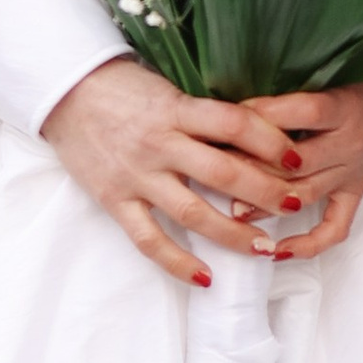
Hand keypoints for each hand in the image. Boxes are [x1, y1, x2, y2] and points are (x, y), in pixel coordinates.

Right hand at [40, 58, 298, 286]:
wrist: (64, 90)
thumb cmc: (122, 84)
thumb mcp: (166, 85)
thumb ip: (202, 111)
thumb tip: (253, 129)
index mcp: (176, 108)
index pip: (234, 123)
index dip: (270, 140)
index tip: (297, 156)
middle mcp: (160, 143)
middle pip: (223, 171)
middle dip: (265, 191)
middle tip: (295, 204)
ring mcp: (137, 175)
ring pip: (193, 211)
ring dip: (233, 233)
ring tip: (265, 248)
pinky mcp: (115, 200)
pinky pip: (149, 239)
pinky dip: (178, 262)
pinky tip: (206, 278)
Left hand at [236, 76, 362, 260]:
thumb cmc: (347, 86)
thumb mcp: (322, 79)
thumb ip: (285, 94)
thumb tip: (234, 107)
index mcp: (342, 108)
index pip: (302, 113)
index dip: (262, 117)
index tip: (228, 119)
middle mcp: (350, 144)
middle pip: (298, 162)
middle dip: (255, 166)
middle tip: (219, 169)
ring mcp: (353, 174)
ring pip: (306, 194)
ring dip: (267, 204)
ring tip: (234, 209)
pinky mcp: (355, 195)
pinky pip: (335, 228)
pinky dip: (307, 244)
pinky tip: (276, 250)